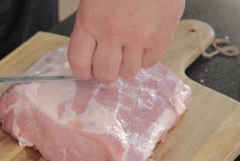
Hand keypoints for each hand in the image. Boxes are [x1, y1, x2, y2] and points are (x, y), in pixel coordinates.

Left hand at [68, 0, 184, 82]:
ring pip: (128, 72)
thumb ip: (90, 28)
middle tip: (108, 63)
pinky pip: (149, 63)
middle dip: (105, 72)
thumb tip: (89, 58)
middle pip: (105, 75)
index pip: (79, 64)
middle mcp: (112, 32)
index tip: (87, 71)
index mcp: (89, 20)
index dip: (82, 72)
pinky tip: (143, 40)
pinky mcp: (161, 38)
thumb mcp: (93, 1)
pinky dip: (145, 57)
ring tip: (128, 47)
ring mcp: (138, 37)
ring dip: (126, 64)